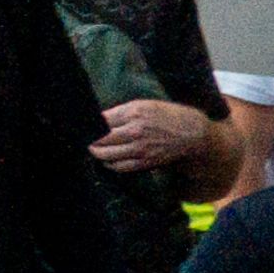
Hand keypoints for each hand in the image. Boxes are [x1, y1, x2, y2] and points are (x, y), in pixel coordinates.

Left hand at [95, 93, 231, 179]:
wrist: (194, 135)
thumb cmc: (168, 116)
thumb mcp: (144, 105)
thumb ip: (120, 112)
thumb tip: (97, 118)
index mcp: (134, 113)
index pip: (100, 121)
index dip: (87, 124)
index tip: (79, 124)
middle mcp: (135, 131)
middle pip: (100, 140)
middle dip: (89, 140)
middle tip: (83, 138)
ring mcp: (140, 149)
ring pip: (106, 155)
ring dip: (96, 153)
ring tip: (92, 148)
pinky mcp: (145, 162)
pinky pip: (120, 166)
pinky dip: (109, 164)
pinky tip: (105, 159)